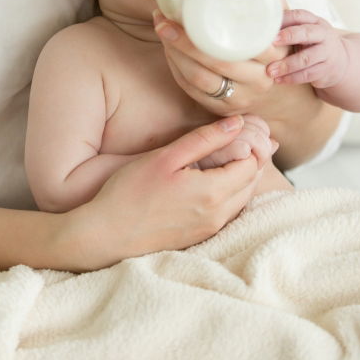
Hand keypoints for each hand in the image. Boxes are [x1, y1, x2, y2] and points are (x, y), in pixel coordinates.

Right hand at [71, 115, 265, 265]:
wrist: (107, 235)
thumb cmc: (130, 191)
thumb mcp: (166, 157)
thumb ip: (205, 139)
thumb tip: (238, 123)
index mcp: (212, 193)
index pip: (252, 164)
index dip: (249, 144)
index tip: (238, 130)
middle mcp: (217, 215)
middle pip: (251, 182)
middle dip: (249, 160)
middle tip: (234, 140)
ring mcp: (209, 229)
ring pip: (242, 199)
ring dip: (240, 177)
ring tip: (223, 158)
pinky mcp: (200, 237)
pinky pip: (228, 212)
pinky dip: (229, 194)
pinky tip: (210, 181)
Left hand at [152, 9, 288, 114]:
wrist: (278, 100)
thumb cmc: (274, 54)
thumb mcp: (281, 32)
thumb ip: (273, 6)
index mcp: (274, 57)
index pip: (243, 44)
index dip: (211, 28)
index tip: (187, 9)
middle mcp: (258, 80)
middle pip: (216, 62)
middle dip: (184, 41)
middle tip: (163, 19)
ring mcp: (238, 98)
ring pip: (199, 78)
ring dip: (174, 53)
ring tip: (161, 29)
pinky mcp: (219, 109)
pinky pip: (191, 89)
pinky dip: (176, 67)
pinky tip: (167, 49)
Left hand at [267, 9, 349, 88]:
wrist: (340, 61)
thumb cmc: (312, 43)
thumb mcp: (305, 32)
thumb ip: (288, 28)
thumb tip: (257, 26)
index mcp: (315, 21)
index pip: (299, 16)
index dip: (284, 20)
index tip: (268, 26)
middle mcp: (324, 35)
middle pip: (306, 34)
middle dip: (288, 37)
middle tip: (271, 43)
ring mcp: (327, 53)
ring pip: (306, 58)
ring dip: (286, 65)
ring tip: (270, 71)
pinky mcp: (326, 70)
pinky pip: (308, 74)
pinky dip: (292, 78)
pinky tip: (278, 80)